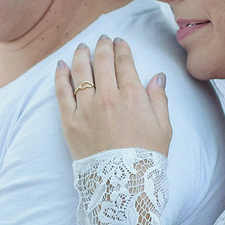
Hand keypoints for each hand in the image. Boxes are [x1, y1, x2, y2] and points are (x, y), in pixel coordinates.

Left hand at [54, 36, 170, 159]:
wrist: (123, 185)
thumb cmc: (147, 158)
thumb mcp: (164, 127)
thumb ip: (159, 98)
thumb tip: (157, 76)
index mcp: (132, 96)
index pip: (124, 63)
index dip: (122, 49)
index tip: (119, 42)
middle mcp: (107, 97)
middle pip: (102, 62)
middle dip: (103, 46)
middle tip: (103, 39)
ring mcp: (86, 109)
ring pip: (80, 72)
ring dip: (81, 55)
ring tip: (82, 47)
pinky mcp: (70, 122)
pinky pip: (62, 93)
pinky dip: (60, 76)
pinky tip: (61, 65)